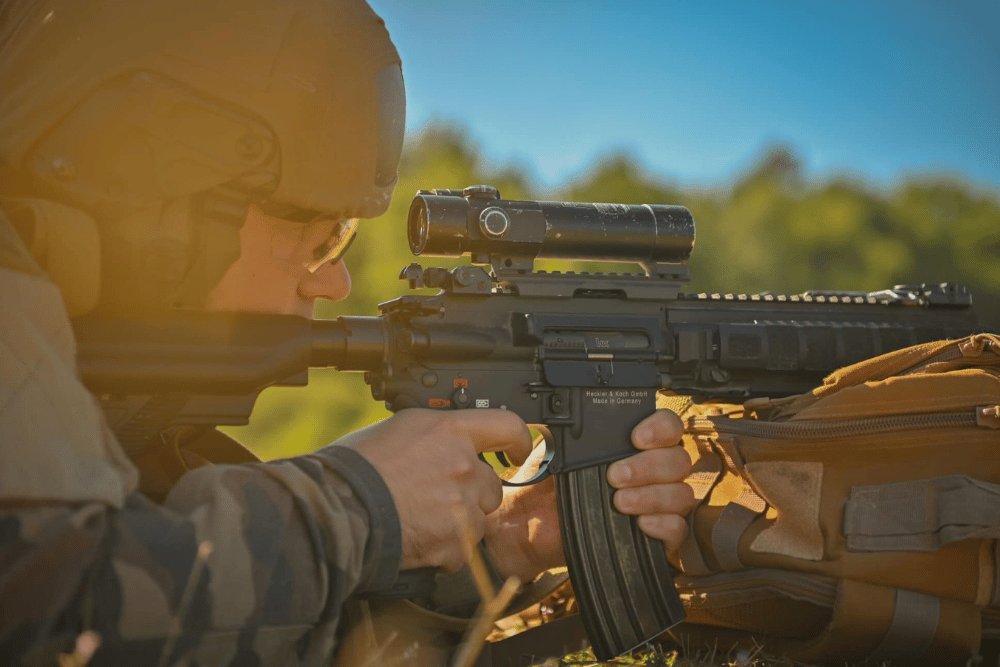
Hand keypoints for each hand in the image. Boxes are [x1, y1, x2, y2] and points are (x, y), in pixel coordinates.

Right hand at [332, 409, 531, 572]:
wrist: (336, 511)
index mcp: (449, 431)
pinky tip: (417, 539)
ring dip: (459, 522)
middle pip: (492, 484)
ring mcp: (462, 505)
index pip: (506, 426)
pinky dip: (445, 549)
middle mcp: (463, 466)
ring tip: (420, 520)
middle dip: (471, 492)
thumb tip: (442, 441)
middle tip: (436, 497)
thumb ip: (432, 434)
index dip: (519, 439)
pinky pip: (462, 549)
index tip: (520, 450)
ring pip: (478, 519)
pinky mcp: (456, 542)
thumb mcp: (396, 429)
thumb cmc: (353, 469)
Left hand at [485, 409, 693, 582]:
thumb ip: (578, 429)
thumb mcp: (558, 447)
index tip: (636, 438)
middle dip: (648, 466)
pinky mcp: (657, 535)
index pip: (668, 427)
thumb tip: (582, 410)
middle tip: (615, 475)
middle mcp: (653, 471)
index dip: (661, 428)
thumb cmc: (546, 484)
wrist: (529, 523)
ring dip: (651, 496)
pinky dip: (663, 524)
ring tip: (619, 501)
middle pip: (678, 460)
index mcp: (635, 445)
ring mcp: (658, 503)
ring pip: (680, 494)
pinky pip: (679, 529)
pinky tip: (641, 523)